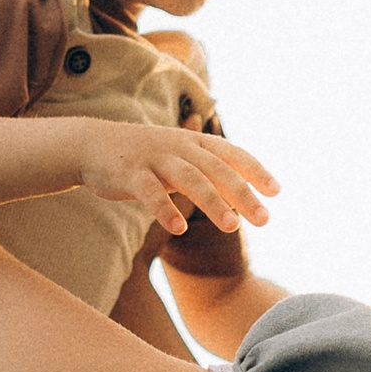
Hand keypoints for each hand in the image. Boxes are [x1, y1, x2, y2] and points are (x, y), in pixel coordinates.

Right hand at [71, 120, 276, 240]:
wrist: (93, 145)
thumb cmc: (146, 157)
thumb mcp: (180, 159)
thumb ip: (210, 173)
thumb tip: (245, 196)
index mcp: (194, 142)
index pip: (232, 153)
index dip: (256, 171)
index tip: (277, 191)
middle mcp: (179, 147)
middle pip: (217, 169)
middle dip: (243, 194)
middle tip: (265, 219)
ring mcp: (154, 158)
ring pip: (190, 178)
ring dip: (213, 202)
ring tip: (232, 226)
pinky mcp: (130, 173)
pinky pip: (150, 192)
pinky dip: (165, 209)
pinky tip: (179, 228)